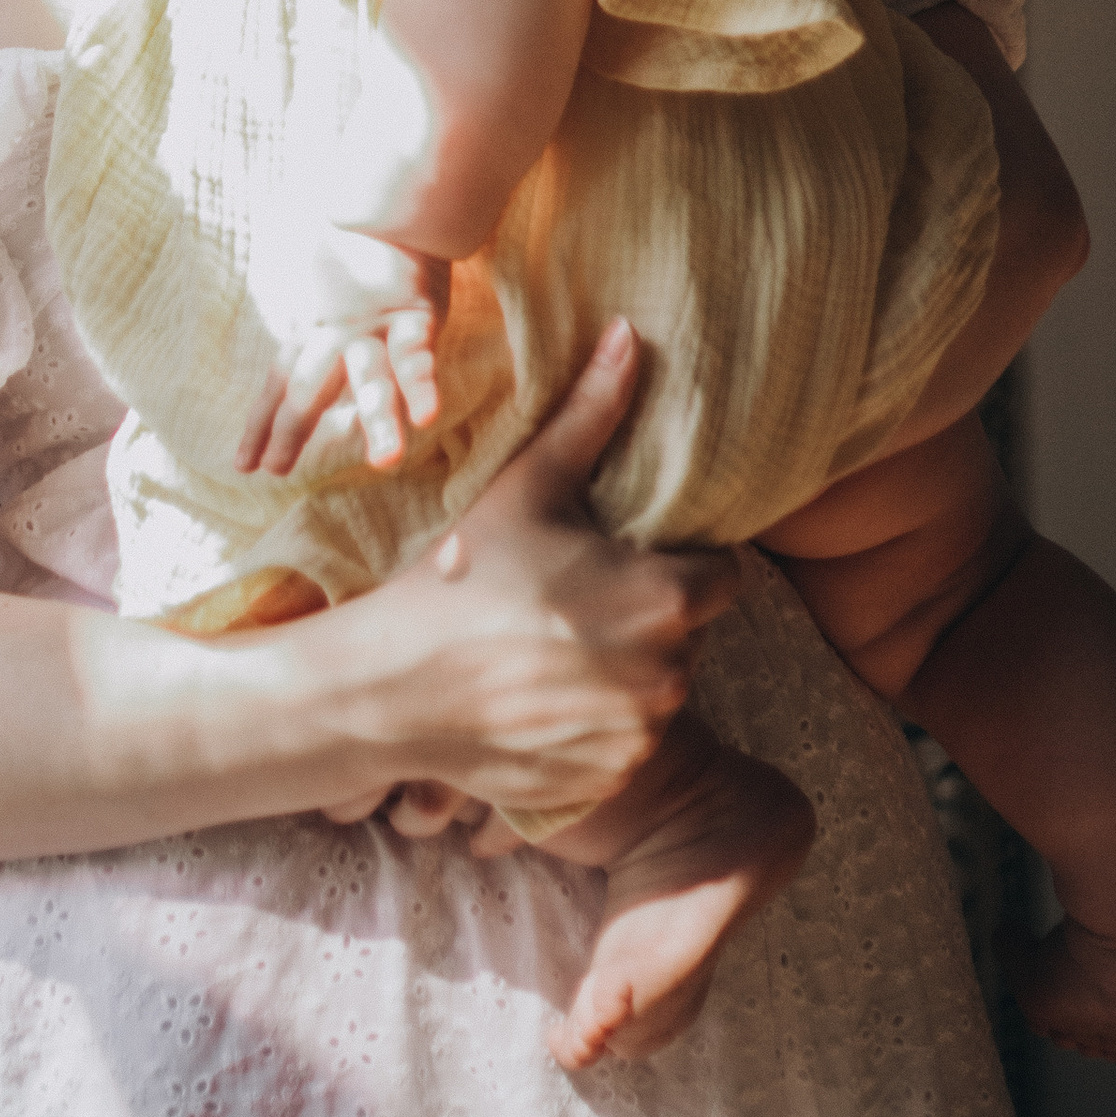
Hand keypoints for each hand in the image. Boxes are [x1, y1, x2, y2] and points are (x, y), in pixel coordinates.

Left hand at [238, 248, 450, 476]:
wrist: (391, 195)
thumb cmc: (355, 232)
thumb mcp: (321, 272)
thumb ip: (308, 302)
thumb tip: (282, 295)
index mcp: (314, 325)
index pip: (279, 380)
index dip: (261, 422)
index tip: (243, 464)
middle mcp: (338, 333)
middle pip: (309, 389)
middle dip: (290, 431)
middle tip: (273, 470)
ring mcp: (376, 326)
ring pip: (373, 381)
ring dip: (378, 422)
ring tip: (385, 462)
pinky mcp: (415, 314)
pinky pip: (418, 354)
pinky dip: (422, 384)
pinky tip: (425, 417)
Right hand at [321, 320, 736, 826]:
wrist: (393, 686)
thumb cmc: (463, 576)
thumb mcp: (530, 487)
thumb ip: (593, 414)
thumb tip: (630, 334)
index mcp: (662, 600)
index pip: (722, 578)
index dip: (681, 563)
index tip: (626, 557)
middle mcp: (666, 677)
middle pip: (688, 636)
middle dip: (647, 617)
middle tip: (575, 597)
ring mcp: (638, 740)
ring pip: (657, 692)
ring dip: (624, 673)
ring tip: (550, 647)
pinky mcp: (608, 782)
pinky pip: (625, 745)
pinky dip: (596, 725)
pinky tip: (539, 696)